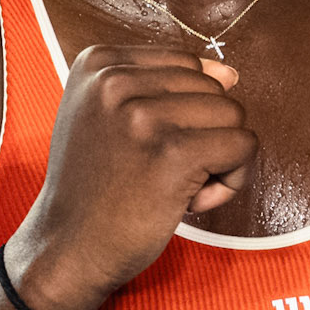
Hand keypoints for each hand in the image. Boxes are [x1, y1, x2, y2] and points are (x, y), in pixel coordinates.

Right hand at [3, 45, 256, 309]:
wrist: (67, 247)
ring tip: (174, 186)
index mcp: (98, 63)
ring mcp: (143, 116)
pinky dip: (231, 180)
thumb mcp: (106, 118)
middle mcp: (115, 80)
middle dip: (203, 135)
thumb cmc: (95, 187)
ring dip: (218, 159)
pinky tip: (191, 200)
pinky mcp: (173, 153)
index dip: (184, 113)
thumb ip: (160, 89)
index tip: (147, 148)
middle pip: (213, 89)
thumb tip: (230, 74)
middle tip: (159, 173)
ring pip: (232, 116)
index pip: (188, 66)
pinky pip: (242, 147)